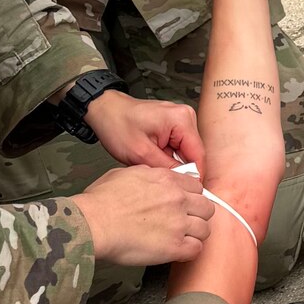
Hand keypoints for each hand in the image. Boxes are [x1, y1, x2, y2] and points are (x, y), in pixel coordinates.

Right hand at [76, 163, 212, 266]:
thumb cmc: (101, 201)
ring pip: (205, 229)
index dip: (191, 197)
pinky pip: (196, 250)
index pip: (196, 187)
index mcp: (167, 180)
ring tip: (181, 239)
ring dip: (194, 235)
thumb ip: (147, 174)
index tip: (186, 205)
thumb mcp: (125, 173)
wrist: (94, 223)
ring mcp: (178, 223)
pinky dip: (189, 252)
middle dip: (197, 215)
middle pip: (206, 207)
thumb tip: (152, 177)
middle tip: (185, 223)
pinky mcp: (174, 246)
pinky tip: (178, 251)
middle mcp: (177, 199)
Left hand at [84, 89, 203, 172]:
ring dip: (170, 163)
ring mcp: (180, 120)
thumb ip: (167, 169)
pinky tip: (151, 157)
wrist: (104, 111)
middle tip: (158, 177)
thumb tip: (186, 182)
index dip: (193, 177)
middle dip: (178, 169)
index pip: (198, 155)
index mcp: (181, 120)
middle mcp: (185, 117)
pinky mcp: (173, 125)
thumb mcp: (141, 153)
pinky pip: (176, 148)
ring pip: (184, 153)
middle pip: (193, 154)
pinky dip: (165, 156)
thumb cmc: (117, 124)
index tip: (186, 192)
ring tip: (151, 163)